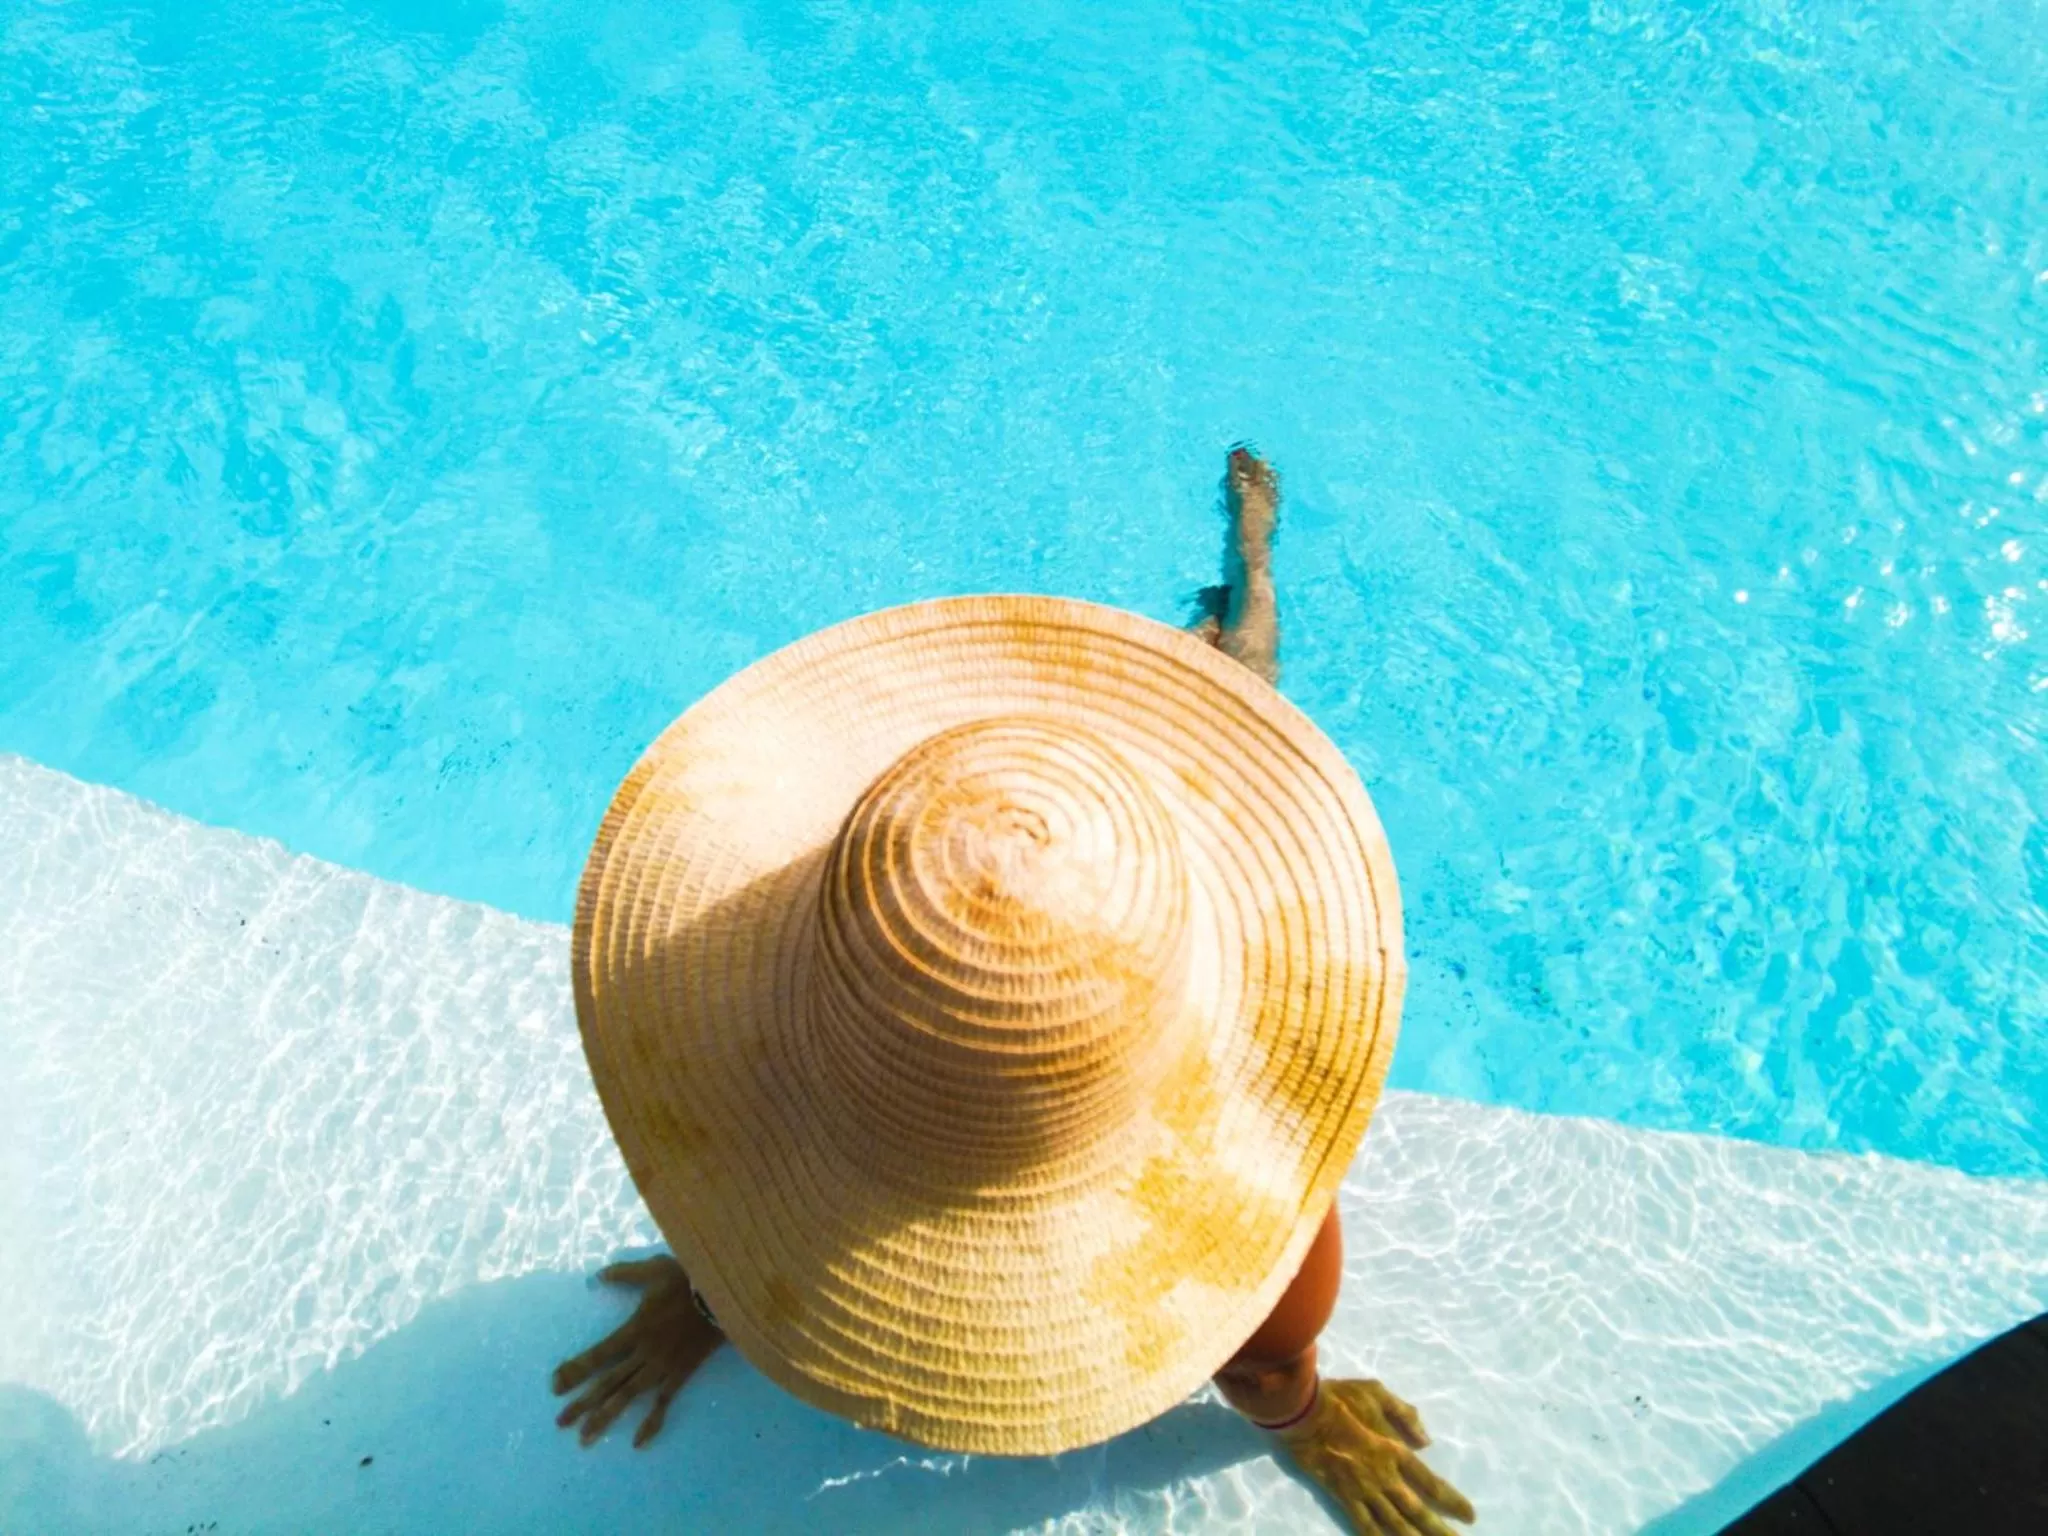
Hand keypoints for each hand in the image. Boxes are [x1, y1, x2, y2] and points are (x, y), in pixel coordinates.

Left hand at [552, 1255, 721, 1447]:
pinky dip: (651, 1422)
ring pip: (629, 1397)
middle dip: (582, 1403)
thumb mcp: (654, 1268)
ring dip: (605, 1417)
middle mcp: (644, 1353)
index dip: (576, 1371)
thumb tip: (597, 1277)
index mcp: (635, 1328)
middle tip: (561, 1423)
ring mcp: (662, 1367)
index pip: (598, 1355)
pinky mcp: (681, 1374)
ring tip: (586, 1439)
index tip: (555, 1386)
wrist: (725, 1296)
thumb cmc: (689, 1280)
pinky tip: (637, 1441)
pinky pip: (663, 1402)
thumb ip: (624, 1274)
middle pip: (607, 1382)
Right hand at [1273, 1378, 1475, 1535]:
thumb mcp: (1376, 1392)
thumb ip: (1403, 1414)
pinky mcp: (1342, 1497)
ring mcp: (1362, 1490)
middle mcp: (1384, 1477)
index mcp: (1394, 1451)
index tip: (1469, 1515)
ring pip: (1394, 1524)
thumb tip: (1426, 1441)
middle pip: (1417, 1511)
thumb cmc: (1338, 1398)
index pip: (1431, 1483)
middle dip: (1439, 1530)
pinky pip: (1364, 1524)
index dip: (1452, 1501)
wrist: (1301, 1412)